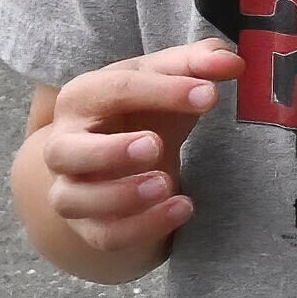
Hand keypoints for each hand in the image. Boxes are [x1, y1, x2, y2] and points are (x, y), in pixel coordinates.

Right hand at [19, 43, 238, 273]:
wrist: (124, 150)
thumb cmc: (146, 104)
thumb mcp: (169, 75)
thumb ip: (200, 62)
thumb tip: (232, 62)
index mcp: (82, 98)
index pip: (113, 91)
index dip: (162, 91)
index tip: (210, 95)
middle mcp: (64, 144)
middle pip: (64, 152)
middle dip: (108, 152)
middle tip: (154, 145)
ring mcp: (70, 188)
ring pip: (74, 200)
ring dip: (120, 196)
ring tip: (166, 183)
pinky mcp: (89, 225)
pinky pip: (104, 236)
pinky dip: (141, 228)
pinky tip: (182, 209)